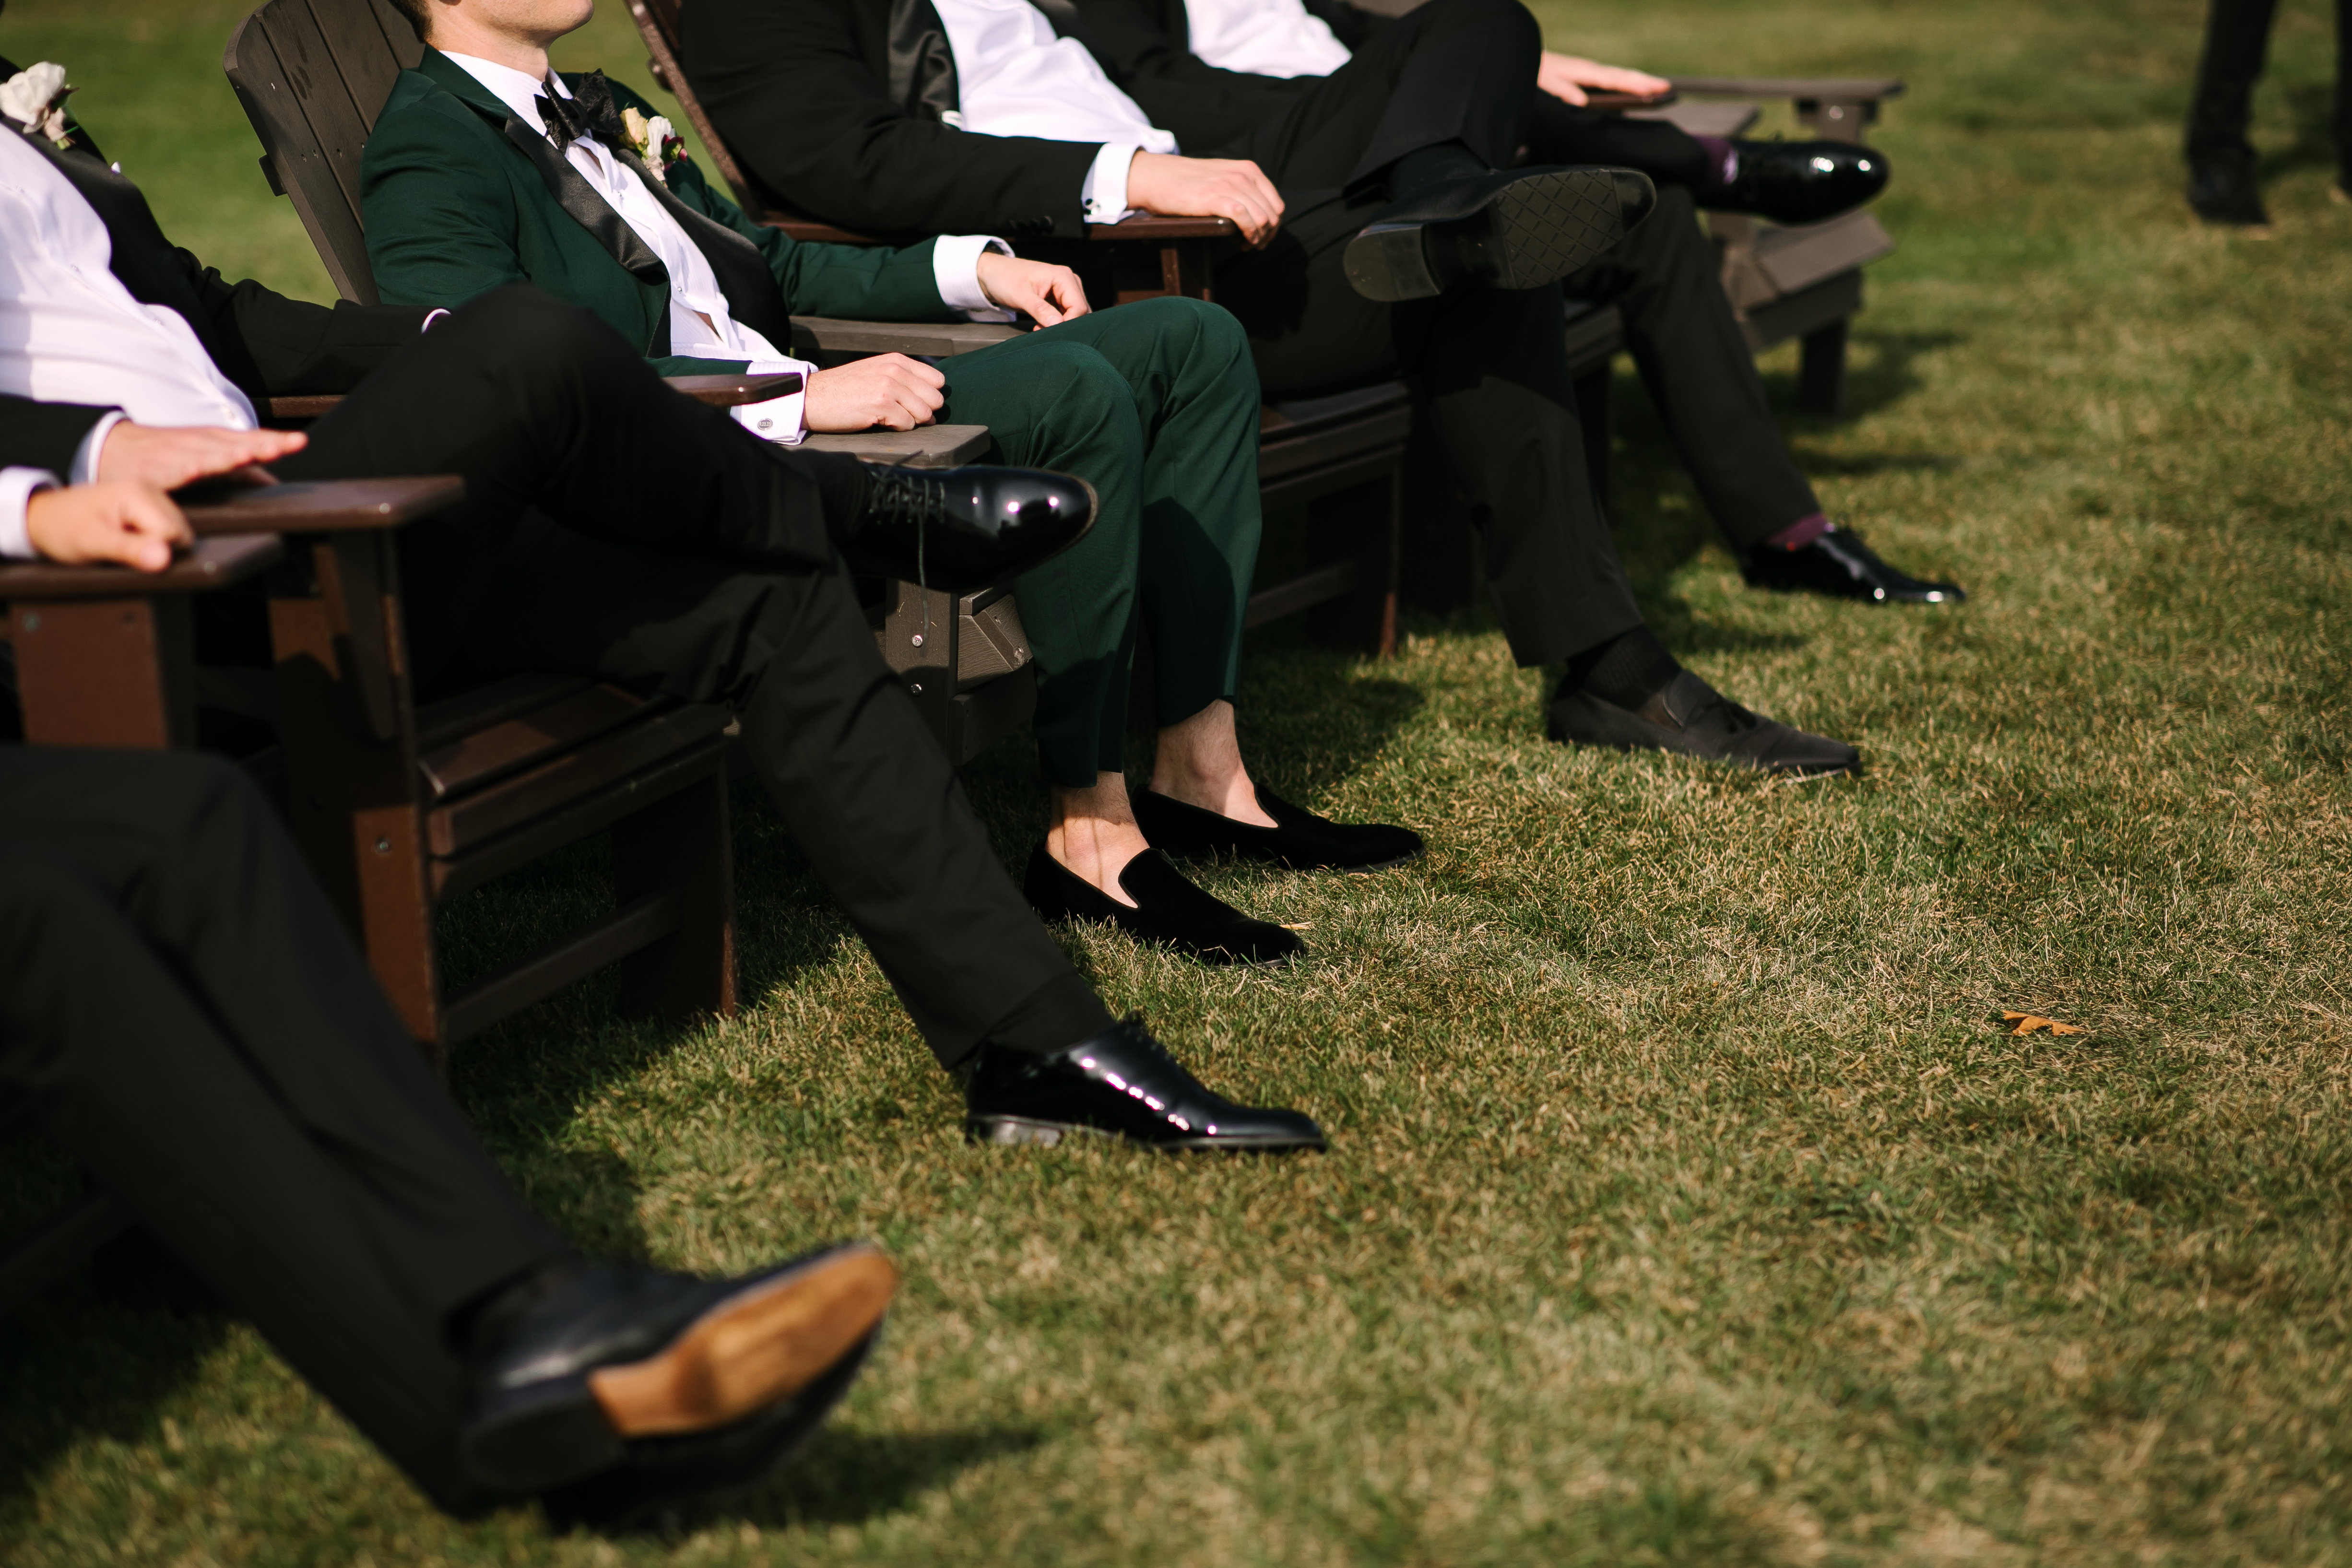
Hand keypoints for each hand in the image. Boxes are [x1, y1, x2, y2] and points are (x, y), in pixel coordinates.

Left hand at [25, 482, 191, 572]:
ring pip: (178, 532)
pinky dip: (153, 538)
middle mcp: (150, 488)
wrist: (43, 517)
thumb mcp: (93, 544)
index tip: (123, 549)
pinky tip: (130, 536)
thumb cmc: (63, 529)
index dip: (152, 551)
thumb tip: (165, 559)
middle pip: (180, 532)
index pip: (173, 534)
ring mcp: (151, 493)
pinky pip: (168, 527)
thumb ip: (131, 551)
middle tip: (123, 545)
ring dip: (156, 544)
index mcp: (138, 493)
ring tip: (124, 540)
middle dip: (157, 547)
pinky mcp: (150, 501)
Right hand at [95, 421, 306, 489]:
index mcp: (212, 443)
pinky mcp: (150, 470)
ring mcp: (172, 456)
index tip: (297, 442)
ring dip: (225, 454)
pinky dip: (181, 468)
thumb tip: (272, 483)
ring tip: (247, 455)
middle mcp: (195, 445)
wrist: (107, 448)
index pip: (248, 440)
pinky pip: (167, 471)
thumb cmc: (164, 457)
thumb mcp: (205, 461)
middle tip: (281, 447)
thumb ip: (239, 473)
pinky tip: (194, 469)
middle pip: (231, 444)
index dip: (272, 441)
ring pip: (203, 454)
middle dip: (257, 444)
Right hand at [803, 354, 945, 432]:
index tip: (912, 402)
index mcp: (897, 360)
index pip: (937, 380)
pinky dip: (896, 429)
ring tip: (887, 417)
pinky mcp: (882, 404)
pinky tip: (878, 421)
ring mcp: (889, 386)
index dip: (928, 396)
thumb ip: (902, 379)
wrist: (812, 397)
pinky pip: (908, 424)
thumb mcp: (875, 372)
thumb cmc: (843, 389)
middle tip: (900, 414)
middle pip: (936, 399)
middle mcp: (895, 370)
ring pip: (925, 414)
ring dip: (909, 421)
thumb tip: (932, 401)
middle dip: (923, 411)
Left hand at [974, 251, 1090, 325]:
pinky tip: (1041, 326)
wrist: (993, 274)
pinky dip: (1056, 324)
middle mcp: (1069, 282)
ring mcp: (1065, 291)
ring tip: (1039, 328)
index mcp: (1063, 277)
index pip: (1079, 307)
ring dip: (1060, 326)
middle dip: (1064, 326)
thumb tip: (1058, 325)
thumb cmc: (1005, 278)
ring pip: (1074, 316)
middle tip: (1043, 331)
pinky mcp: (1058, 299)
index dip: (1069, 324)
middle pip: (1080, 312)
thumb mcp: (1021, 296)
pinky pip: (1065, 315)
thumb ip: (1041, 310)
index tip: (1051, 333)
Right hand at [1125, 151, 1282, 246]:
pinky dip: (1247, 235)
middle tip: (1250, 245)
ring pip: (1263, 220)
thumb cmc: (1187, 182)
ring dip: (1257, 239)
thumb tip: (1260, 213)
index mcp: (1249, 169)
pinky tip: (1237, 241)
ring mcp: (1230, 185)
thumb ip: (1242, 188)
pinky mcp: (1216, 198)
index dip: (1273, 227)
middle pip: (1273, 215)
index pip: (1276, 204)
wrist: (1157, 177)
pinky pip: (1246, 220)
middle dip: (1266, 236)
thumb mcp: (1222, 176)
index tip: (1259, 237)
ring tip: (1243, 244)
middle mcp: (1243, 175)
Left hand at [1536, 52, 1670, 106]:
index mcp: (1586, 72)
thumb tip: (1581, 102)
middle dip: (1646, 82)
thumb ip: (1564, 91)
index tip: (1648, 90)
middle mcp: (1594, 70)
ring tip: (1661, 88)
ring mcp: (1596, 72)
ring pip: (1623, 76)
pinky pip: (1616, 80)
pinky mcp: (1594, 76)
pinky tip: (1640, 91)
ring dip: (1642, 81)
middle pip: (1624, 76)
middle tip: (1666, 88)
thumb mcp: (1549, 83)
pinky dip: (1630, 83)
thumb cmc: (1541, 73)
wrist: (1534, 59)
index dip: (1631, 86)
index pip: (1613, 81)